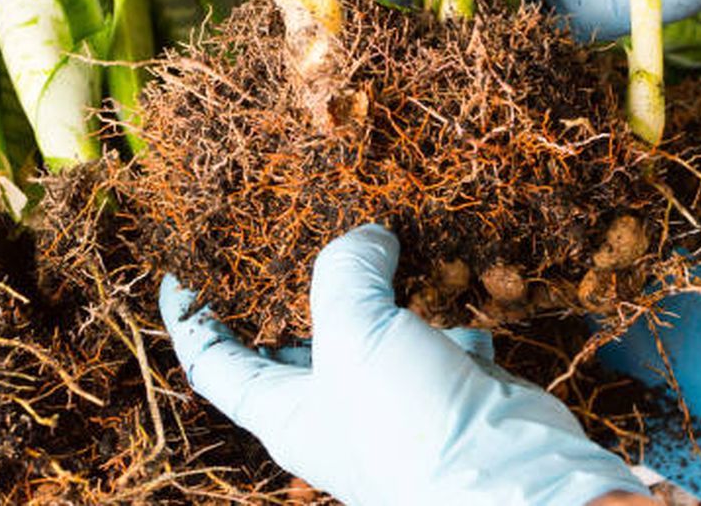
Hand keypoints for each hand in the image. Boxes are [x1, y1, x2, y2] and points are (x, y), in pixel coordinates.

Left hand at [159, 224, 650, 505]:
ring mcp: (396, 394)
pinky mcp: (449, 380)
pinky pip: (435, 325)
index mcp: (287, 410)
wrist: (515, 479)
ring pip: (373, 321)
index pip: (217, 364)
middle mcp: (335, 405)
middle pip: (295, 335)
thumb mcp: (353, 336)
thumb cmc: (409, 424)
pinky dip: (440, 294)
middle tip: (296, 222)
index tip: (185, 272)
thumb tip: (368, 237)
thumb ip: (344, 272)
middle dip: (295, 281)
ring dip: (376, 277)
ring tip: (374, 224)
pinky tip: (444, 261)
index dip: (194, 320)